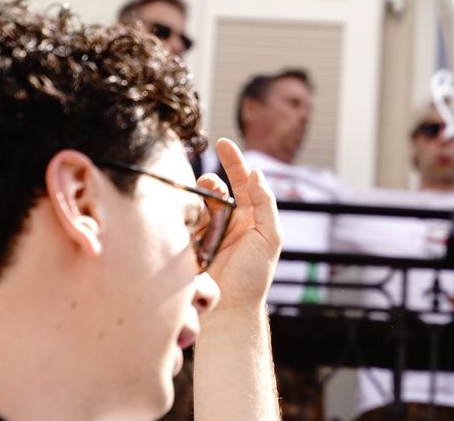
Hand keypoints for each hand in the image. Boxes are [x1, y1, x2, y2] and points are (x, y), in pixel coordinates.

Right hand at [202, 138, 281, 313]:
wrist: (229, 311)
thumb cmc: (254, 276)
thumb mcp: (270, 237)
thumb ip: (265, 203)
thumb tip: (256, 173)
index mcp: (250, 217)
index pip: (241, 181)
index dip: (233, 161)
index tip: (223, 142)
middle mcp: (227, 221)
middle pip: (215, 189)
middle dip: (211, 183)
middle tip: (209, 188)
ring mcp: (205, 232)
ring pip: (198, 203)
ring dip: (199, 201)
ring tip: (201, 214)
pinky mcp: (187, 243)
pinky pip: (184, 220)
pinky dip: (186, 216)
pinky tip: (187, 224)